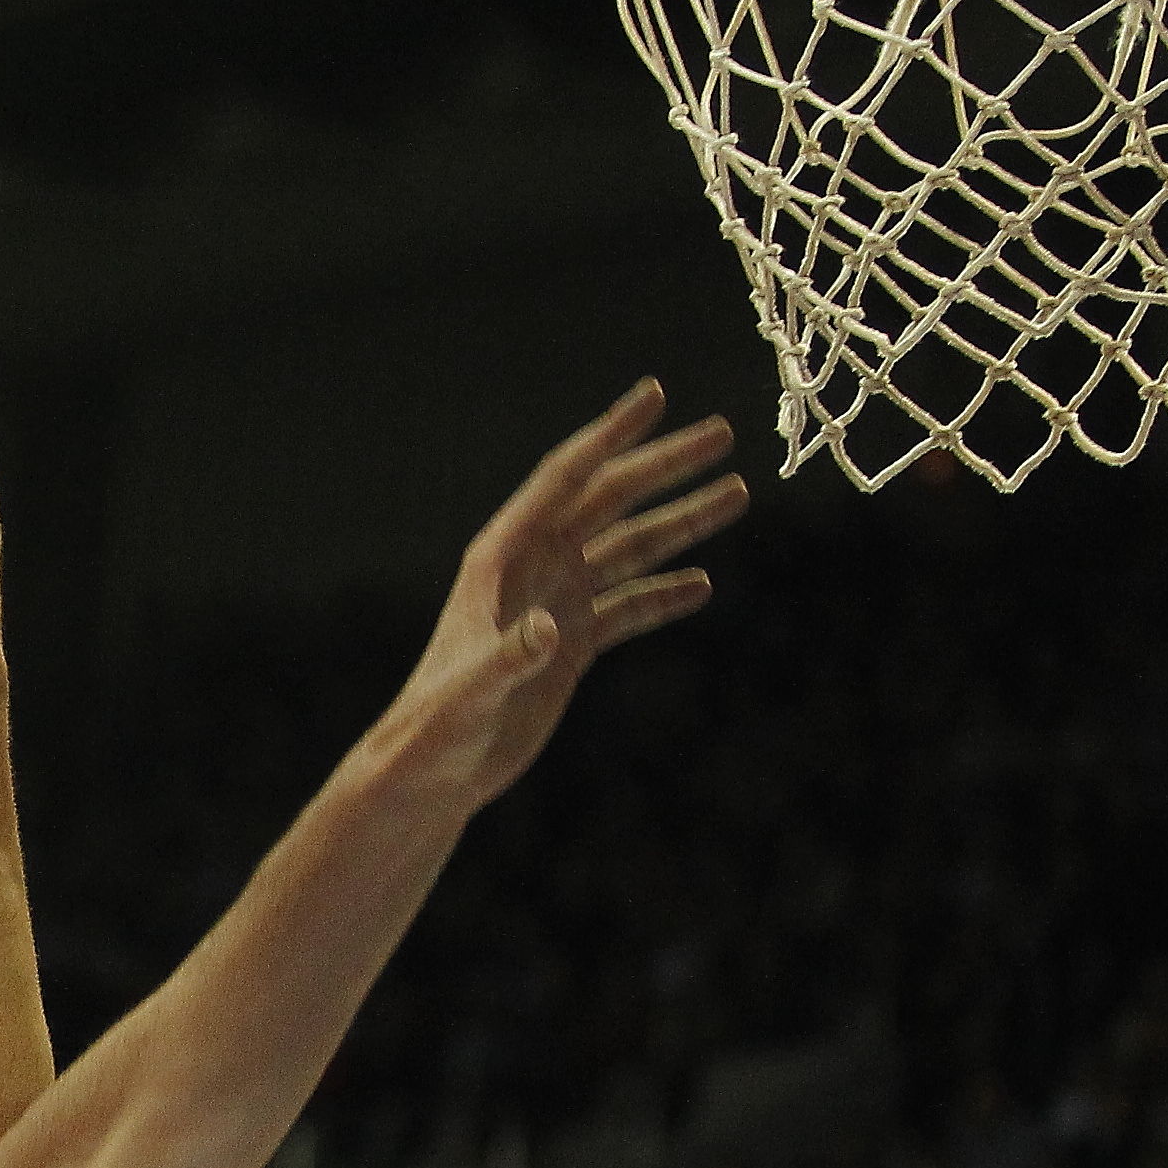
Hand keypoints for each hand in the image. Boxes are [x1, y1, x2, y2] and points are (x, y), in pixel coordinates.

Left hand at [374, 381, 745, 811]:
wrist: (431, 774)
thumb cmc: (436, 729)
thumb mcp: (473, 692)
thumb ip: (510, 656)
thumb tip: (551, 627)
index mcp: (502, 557)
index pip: (565, 479)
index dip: (611, 434)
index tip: (656, 393)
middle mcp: (531, 570)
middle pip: (608, 501)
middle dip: (664, 466)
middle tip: (723, 434)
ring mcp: (553, 605)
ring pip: (627, 549)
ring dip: (680, 522)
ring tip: (736, 494)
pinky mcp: (569, 647)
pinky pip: (626, 607)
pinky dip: (663, 595)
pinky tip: (702, 585)